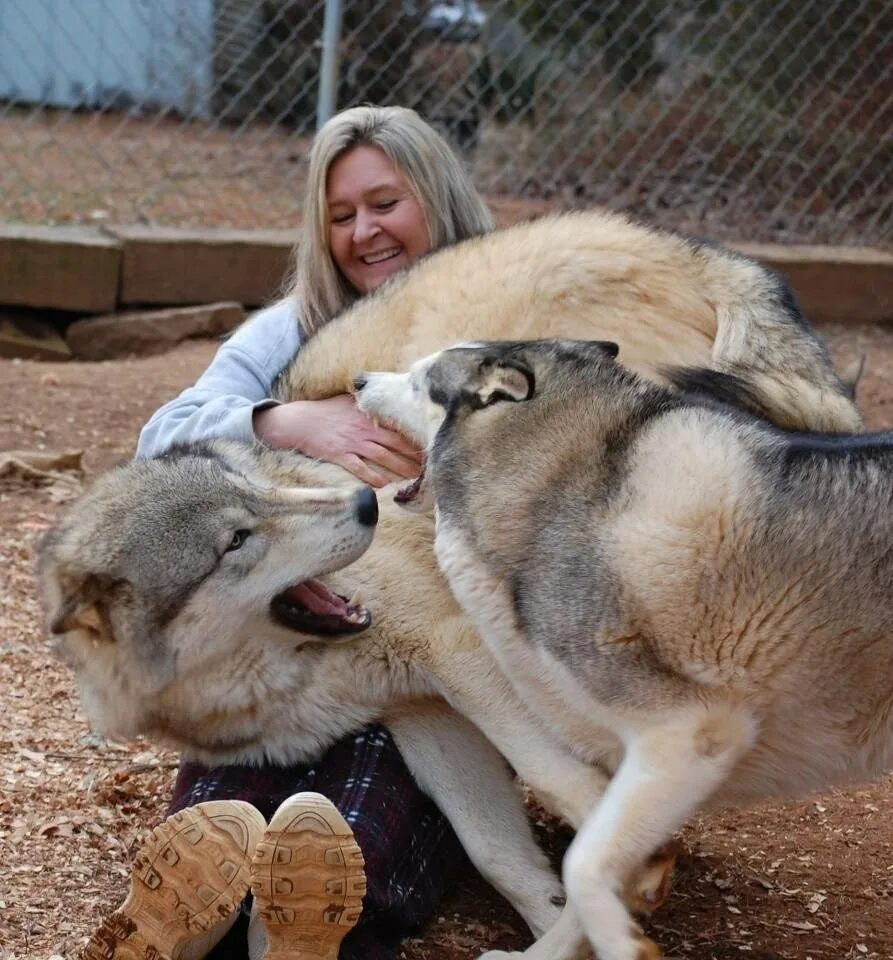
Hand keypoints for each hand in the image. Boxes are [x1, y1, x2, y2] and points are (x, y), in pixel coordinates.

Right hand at [253, 394, 421, 487]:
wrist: (299, 421)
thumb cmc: (324, 412)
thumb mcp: (348, 402)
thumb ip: (367, 403)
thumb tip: (383, 399)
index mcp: (368, 416)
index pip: (397, 426)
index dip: (414, 436)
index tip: (429, 444)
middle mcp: (363, 429)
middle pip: (395, 443)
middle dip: (413, 455)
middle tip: (430, 466)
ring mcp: (352, 442)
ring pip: (382, 456)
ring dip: (400, 467)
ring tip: (415, 478)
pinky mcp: (339, 454)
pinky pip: (359, 468)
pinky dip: (372, 476)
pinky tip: (384, 484)